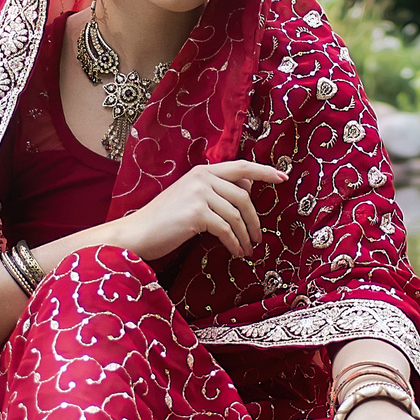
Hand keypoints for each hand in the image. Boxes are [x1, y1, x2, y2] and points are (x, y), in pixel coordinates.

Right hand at [112, 160, 286, 260]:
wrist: (137, 233)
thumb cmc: (164, 220)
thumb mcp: (192, 199)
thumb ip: (216, 191)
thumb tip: (247, 189)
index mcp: (202, 171)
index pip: (240, 167)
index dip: (264, 171)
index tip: (283, 177)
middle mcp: (201, 177)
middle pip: (243, 197)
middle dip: (254, 220)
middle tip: (258, 237)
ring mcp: (199, 194)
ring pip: (237, 215)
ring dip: (245, 235)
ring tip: (246, 249)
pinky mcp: (196, 213)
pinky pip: (226, 229)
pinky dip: (234, 243)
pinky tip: (236, 252)